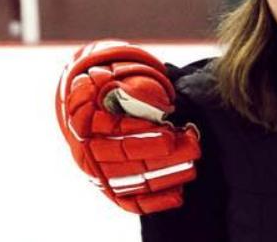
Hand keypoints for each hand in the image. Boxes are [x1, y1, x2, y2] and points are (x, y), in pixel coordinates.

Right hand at [56, 40, 201, 213]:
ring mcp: (97, 171)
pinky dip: (153, 202)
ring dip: (164, 176)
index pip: (113, 129)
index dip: (142, 132)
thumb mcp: (120, 75)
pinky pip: (129, 200)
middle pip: (124, 156)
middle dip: (161, 154)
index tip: (170, 132)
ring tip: (192, 165)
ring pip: (129, 180)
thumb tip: (156, 105)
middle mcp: (86, 149)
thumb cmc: (114, 85)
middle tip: (193, 147)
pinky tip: (178, 194)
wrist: (97, 102)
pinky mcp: (109, 187)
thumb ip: (135, 86)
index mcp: (83, 117)